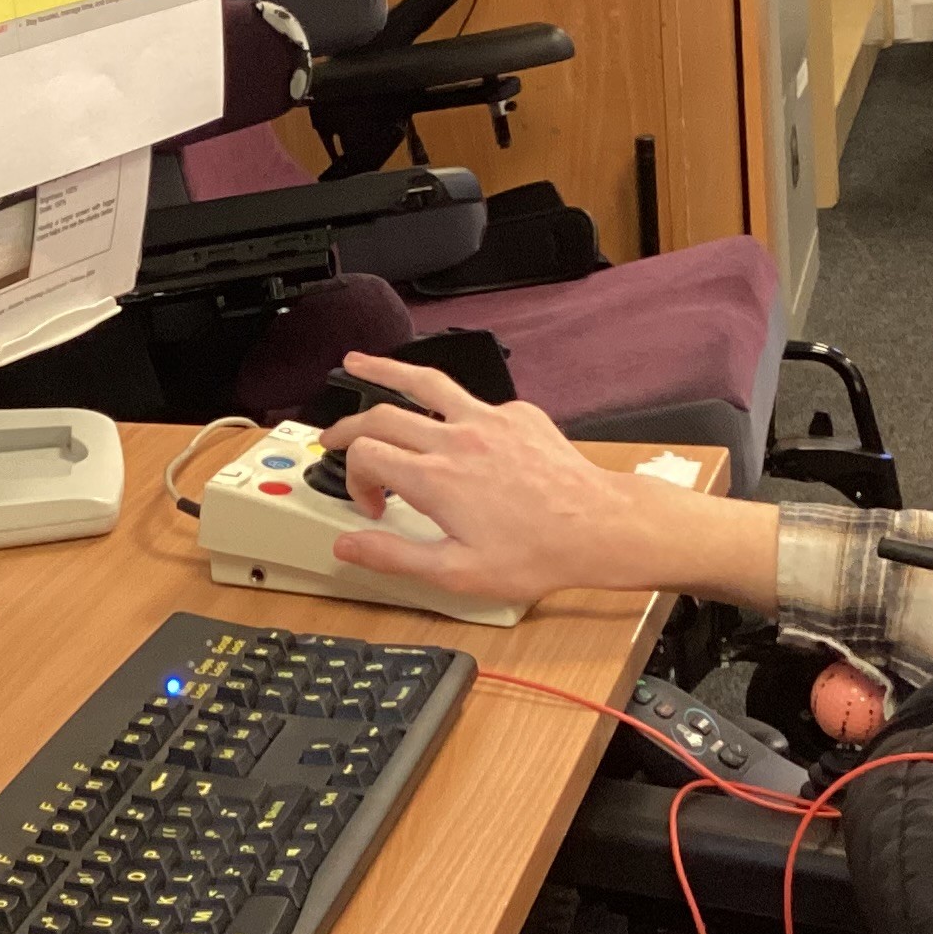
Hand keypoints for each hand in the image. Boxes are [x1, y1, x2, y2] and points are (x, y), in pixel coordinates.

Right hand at [314, 355, 651, 608]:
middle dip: (347, 425)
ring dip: (383, 369)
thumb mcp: (457, 572)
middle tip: (334, 435)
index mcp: (435, 479)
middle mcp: (456, 440)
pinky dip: (452, 406)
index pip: (365, 456)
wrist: (599, 528)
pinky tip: (451, 418)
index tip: (372, 504)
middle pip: (381, 414)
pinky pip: (474, 401)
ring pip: (423, 381)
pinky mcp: (518, 414)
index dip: (353, 479)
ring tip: (357, 361)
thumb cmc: (537, 553)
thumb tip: (347, 547)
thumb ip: (393, 556)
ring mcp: (488, 420)